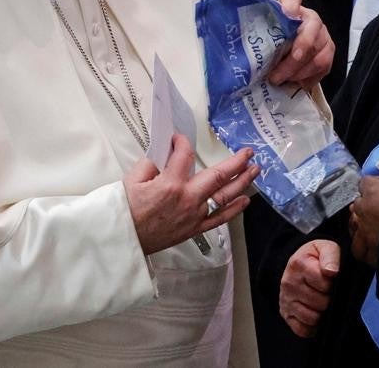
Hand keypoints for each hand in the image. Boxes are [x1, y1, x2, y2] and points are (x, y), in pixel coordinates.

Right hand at [124, 134, 258, 254]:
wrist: (123, 238)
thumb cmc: (125, 210)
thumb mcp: (132, 179)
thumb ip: (151, 164)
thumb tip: (164, 157)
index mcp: (170, 183)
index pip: (185, 155)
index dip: (183, 143)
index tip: (179, 140)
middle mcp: (188, 198)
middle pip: (219, 175)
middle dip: (236, 161)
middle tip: (249, 152)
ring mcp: (194, 215)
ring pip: (224, 196)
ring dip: (242, 182)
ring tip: (255, 170)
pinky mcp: (195, 228)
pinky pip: (219, 218)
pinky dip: (234, 209)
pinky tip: (245, 199)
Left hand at [268, 0, 334, 89]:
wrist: (288, 47)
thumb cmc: (275, 40)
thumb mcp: (265, 31)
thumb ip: (261, 29)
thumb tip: (247, 37)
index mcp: (295, 9)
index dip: (291, 4)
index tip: (287, 13)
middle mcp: (313, 21)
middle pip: (309, 38)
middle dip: (292, 61)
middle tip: (275, 75)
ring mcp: (324, 38)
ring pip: (319, 57)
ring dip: (299, 73)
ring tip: (282, 81)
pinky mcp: (328, 54)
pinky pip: (324, 69)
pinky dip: (308, 79)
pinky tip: (294, 83)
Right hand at [280, 240, 340, 336]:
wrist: (298, 263)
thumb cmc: (315, 258)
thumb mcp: (326, 248)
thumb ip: (331, 256)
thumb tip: (332, 272)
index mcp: (298, 265)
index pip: (324, 284)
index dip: (333, 284)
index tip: (332, 280)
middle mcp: (288, 283)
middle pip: (320, 303)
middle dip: (329, 299)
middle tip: (328, 292)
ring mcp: (285, 300)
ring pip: (312, 318)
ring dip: (321, 312)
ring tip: (321, 301)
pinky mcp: (285, 314)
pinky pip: (302, 330)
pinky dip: (311, 326)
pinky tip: (315, 313)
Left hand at [349, 169, 378, 267]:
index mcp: (373, 191)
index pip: (365, 183)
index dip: (376, 185)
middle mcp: (363, 211)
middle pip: (358, 204)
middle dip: (367, 205)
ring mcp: (365, 233)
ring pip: (354, 227)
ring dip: (360, 225)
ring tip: (370, 227)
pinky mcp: (370, 252)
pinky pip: (359, 249)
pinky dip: (363, 246)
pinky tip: (371, 245)